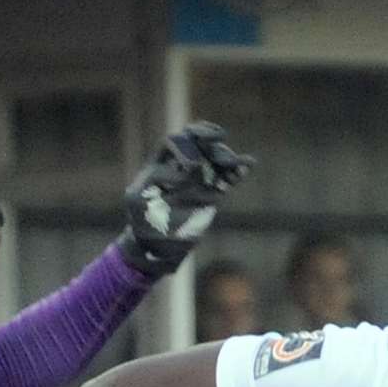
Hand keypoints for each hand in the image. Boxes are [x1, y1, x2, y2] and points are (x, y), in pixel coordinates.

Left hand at [116, 121, 253, 277]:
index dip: (185, 145)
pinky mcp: (213, 193)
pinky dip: (238, 171)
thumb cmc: (144, 222)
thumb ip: (154, 183)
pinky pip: (227, 178)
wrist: (157, 245)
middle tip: (220, 141)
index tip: (192, 165)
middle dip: (209, 141)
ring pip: (214, 159)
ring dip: (226, 157)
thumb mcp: (138, 201)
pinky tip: (248, 164)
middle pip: (198, 144)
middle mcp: (181, 167)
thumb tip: (185, 173)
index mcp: (161, 164)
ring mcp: (198, 179)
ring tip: (235, 163)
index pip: (174, 144)